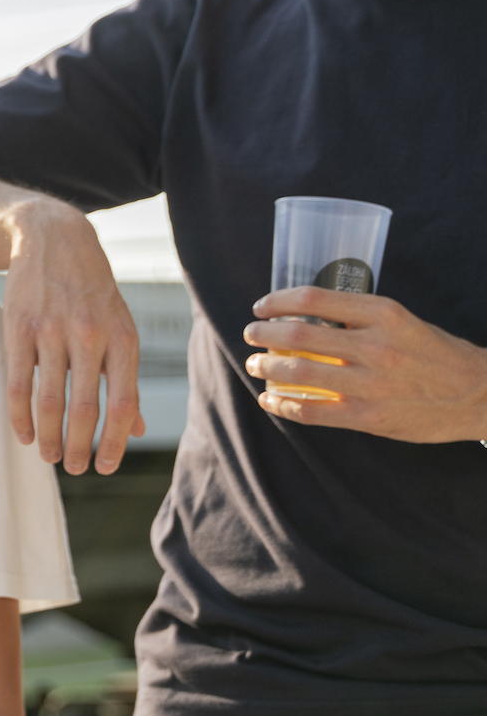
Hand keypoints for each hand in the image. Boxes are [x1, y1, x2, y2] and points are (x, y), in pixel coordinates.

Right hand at [1, 202, 144, 473]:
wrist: (54, 240)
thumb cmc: (93, 292)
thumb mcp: (121, 327)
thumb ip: (126, 377)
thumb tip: (135, 429)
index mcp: (123, 339)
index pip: (122, 403)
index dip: (115, 441)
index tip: (105, 467)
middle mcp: (90, 337)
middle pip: (85, 407)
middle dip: (80, 446)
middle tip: (76, 469)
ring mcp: (52, 332)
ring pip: (49, 400)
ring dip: (49, 436)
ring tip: (50, 458)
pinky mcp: (20, 329)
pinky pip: (18, 382)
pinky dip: (20, 415)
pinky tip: (24, 434)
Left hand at [244, 287, 486, 440]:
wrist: (478, 395)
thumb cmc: (435, 354)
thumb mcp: (403, 322)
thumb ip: (361, 319)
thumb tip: (308, 315)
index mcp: (384, 314)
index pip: (314, 299)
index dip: (277, 301)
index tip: (261, 307)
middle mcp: (376, 346)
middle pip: (298, 334)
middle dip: (263, 334)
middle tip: (251, 335)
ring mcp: (371, 384)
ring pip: (298, 372)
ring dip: (266, 367)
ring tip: (255, 364)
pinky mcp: (368, 416)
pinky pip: (311, 411)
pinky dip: (282, 404)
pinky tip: (270, 399)